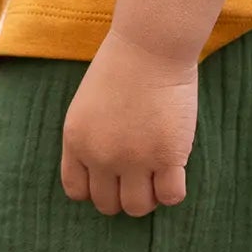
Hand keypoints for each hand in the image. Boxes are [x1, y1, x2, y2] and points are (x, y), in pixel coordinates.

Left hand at [60, 28, 197, 217]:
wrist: (151, 44)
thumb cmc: (122, 64)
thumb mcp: (87, 103)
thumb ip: (91, 139)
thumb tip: (106, 173)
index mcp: (76, 140)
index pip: (77, 190)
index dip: (96, 187)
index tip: (111, 175)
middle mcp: (101, 155)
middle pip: (108, 205)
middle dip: (123, 193)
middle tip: (139, 173)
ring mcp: (134, 159)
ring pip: (137, 208)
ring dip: (148, 195)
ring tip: (157, 172)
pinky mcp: (167, 156)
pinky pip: (171, 197)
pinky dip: (173, 190)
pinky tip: (175, 168)